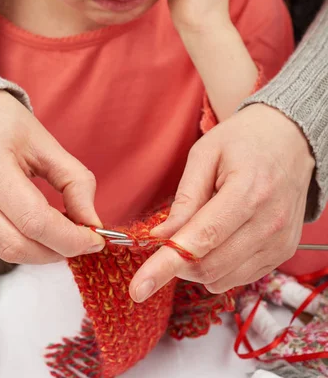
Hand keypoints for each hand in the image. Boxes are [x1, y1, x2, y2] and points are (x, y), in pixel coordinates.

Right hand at [0, 91, 104, 263]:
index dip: (71, 239)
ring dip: (33, 249)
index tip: (94, 241)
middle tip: (76, 243)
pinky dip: (7, 240)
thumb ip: (74, 181)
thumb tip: (92, 222)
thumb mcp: (42, 141)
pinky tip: (17, 223)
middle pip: (15, 246)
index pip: (35, 221)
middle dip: (54, 252)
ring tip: (50, 230)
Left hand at [130, 104, 314, 301]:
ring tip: (201, 228)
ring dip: (197, 265)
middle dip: (177, 262)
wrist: (290, 141)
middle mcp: (270, 223)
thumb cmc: (243, 141)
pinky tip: (220, 238)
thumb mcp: (205, 154)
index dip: (166, 265)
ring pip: (222, 278)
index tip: (139, 288)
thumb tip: (161, 237)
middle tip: (170, 238)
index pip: (202, 239)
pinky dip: (218, 267)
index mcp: (249, 191)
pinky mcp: (283, 253)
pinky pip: (239, 278)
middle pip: (210, 266)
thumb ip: (185, 198)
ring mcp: (280, 242)